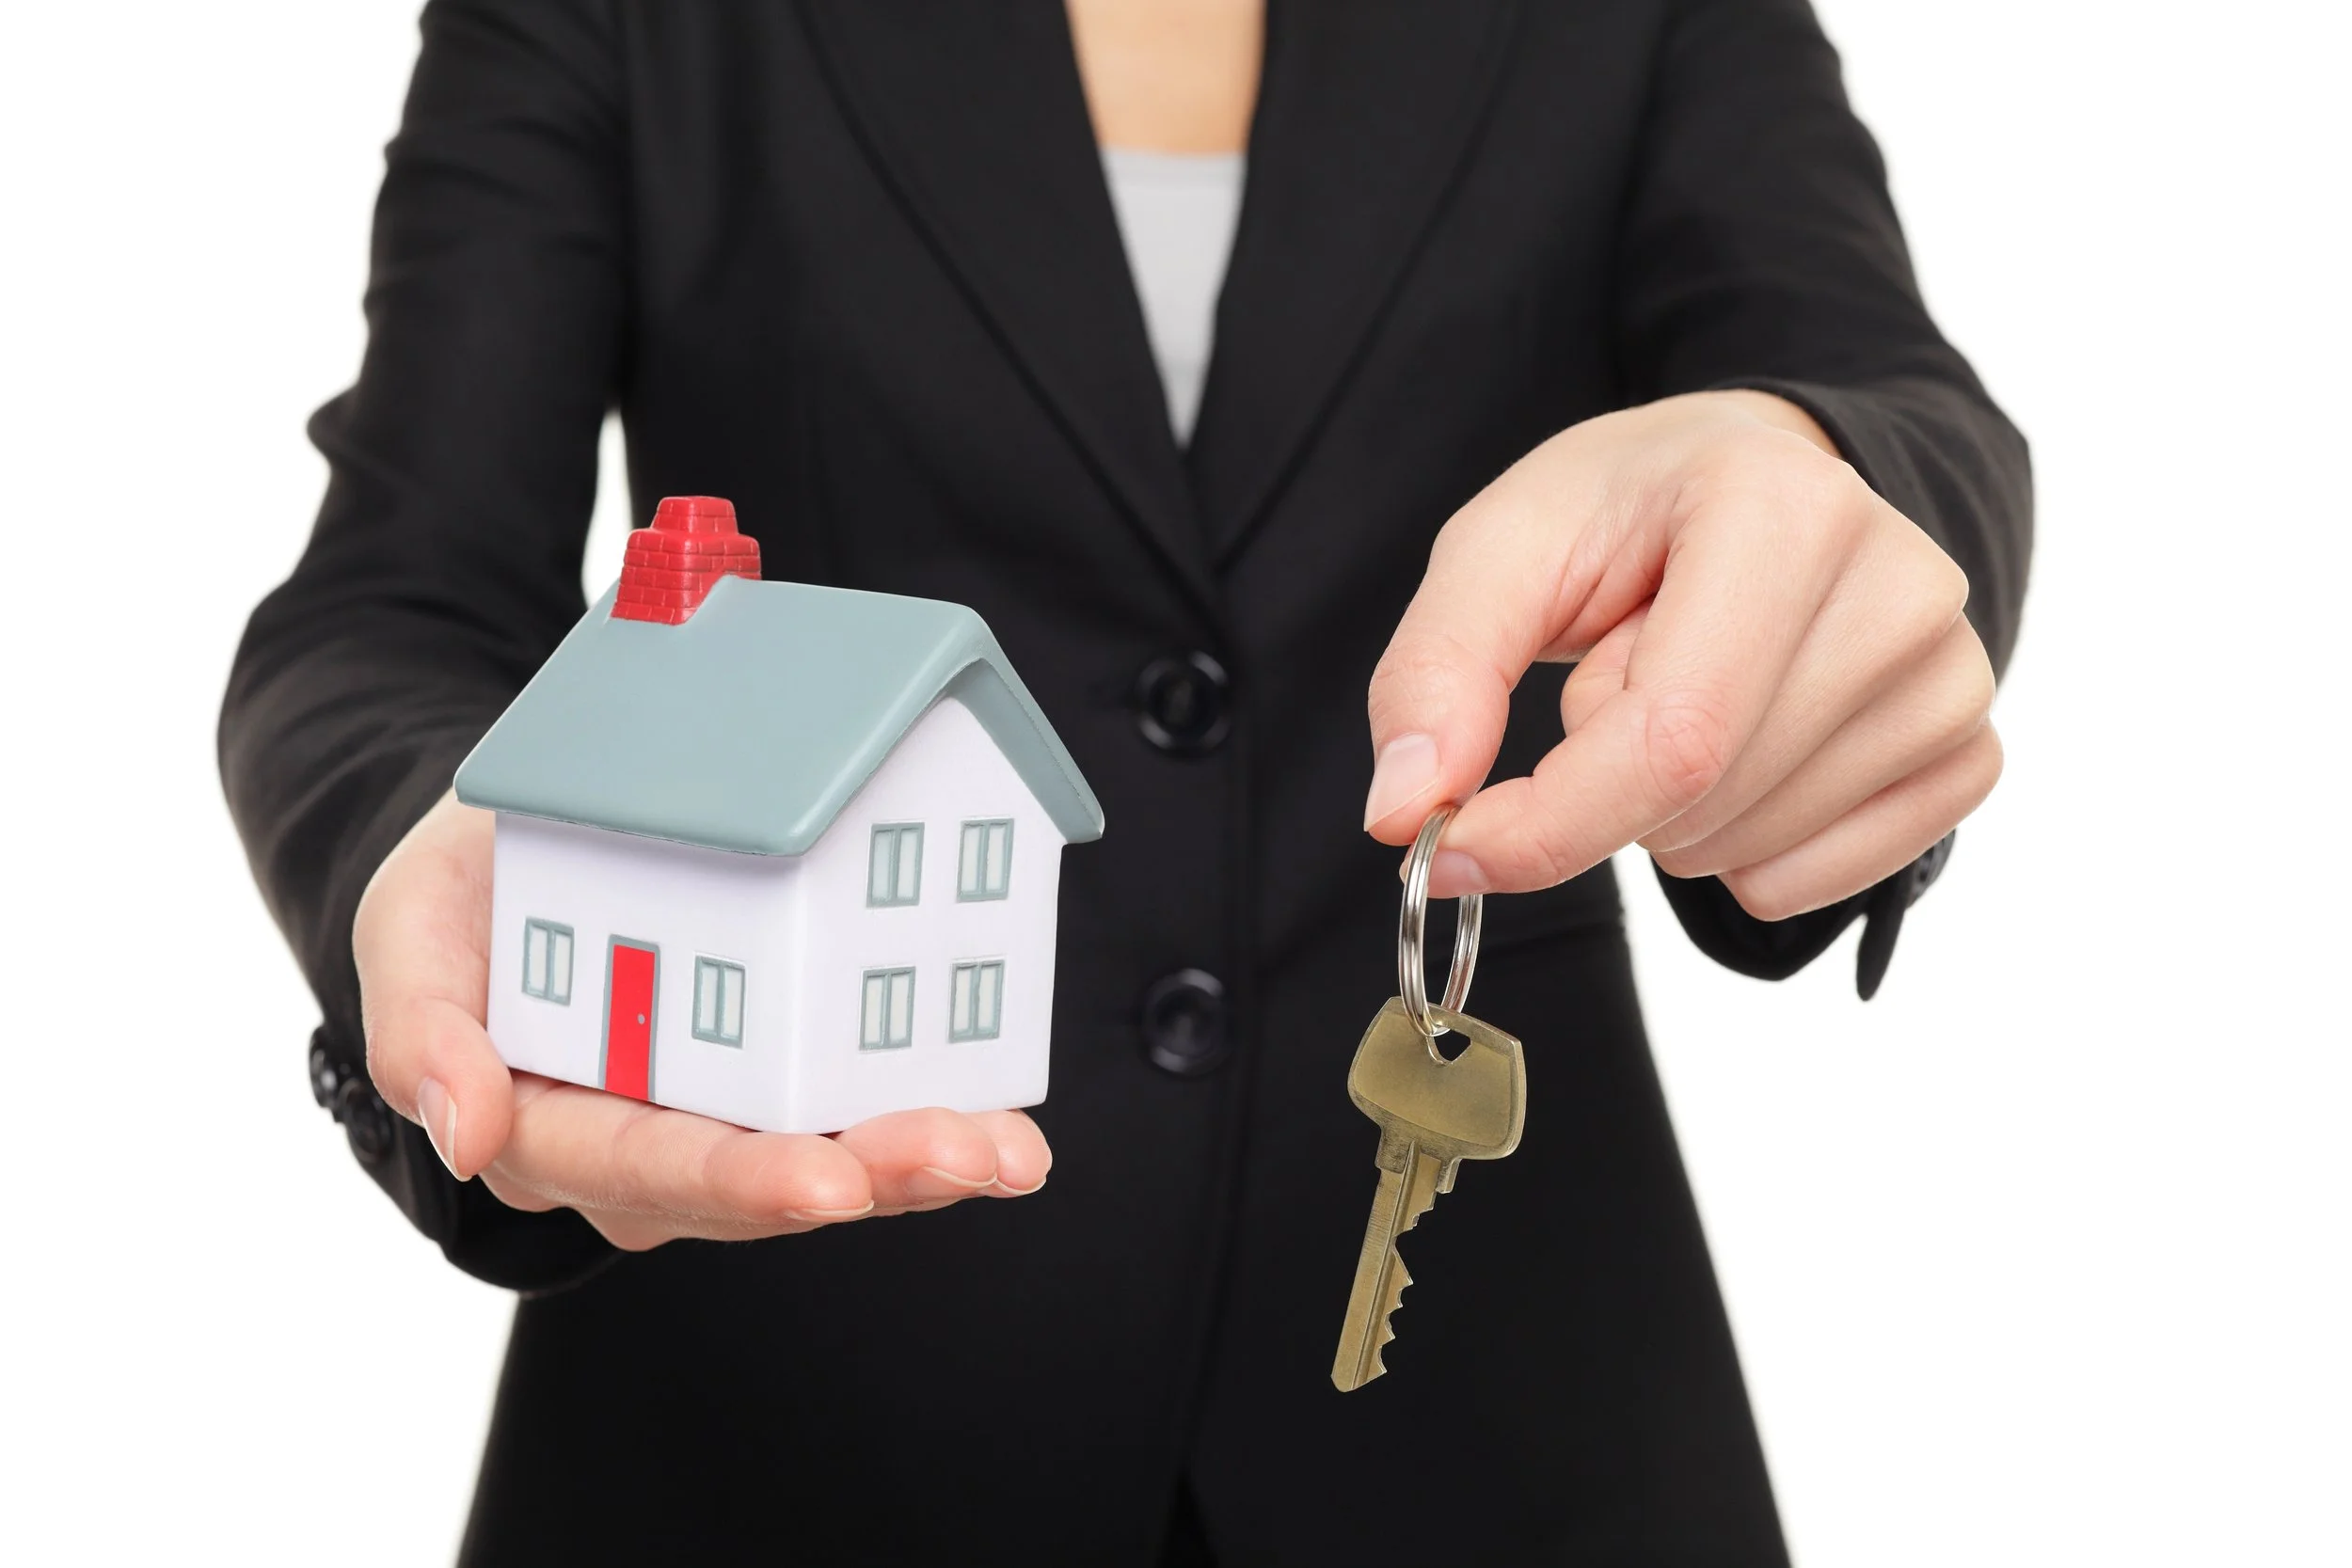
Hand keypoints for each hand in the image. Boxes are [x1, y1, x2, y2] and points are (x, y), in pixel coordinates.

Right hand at [354, 793, 1051, 1249]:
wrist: (509, 851)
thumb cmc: (460, 896)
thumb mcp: (409, 929)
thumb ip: (420, 1030)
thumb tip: (466, 1132)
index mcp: (542, 1124)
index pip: (643, 1165)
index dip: (739, 1177)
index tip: (829, 1178)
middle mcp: (640, 1149)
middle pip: (760, 1183)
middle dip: (874, 1175)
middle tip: (969, 1154)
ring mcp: (717, 1122)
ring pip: (826, 1162)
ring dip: (922, 1161)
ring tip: (1009, 1150)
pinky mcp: (778, 1084)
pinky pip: (855, 1113)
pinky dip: (932, 1113)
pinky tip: (1005, 1120)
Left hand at [1364, 390, 2000, 917]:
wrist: (1758, 483)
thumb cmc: (1630, 515)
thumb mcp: (1504, 549)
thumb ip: (1437, 672)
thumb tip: (1405, 813)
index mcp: (1784, 506)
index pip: (1671, 736)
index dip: (1544, 822)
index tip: (1449, 844)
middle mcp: (1900, 584)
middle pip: (1706, 801)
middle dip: (1604, 791)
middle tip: (1612, 682)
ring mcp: (1951, 671)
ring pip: (1757, 850)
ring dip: (1671, 819)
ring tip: (1684, 697)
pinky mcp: (1967, 746)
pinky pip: (1830, 879)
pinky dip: (1750, 854)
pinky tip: (1742, 757)